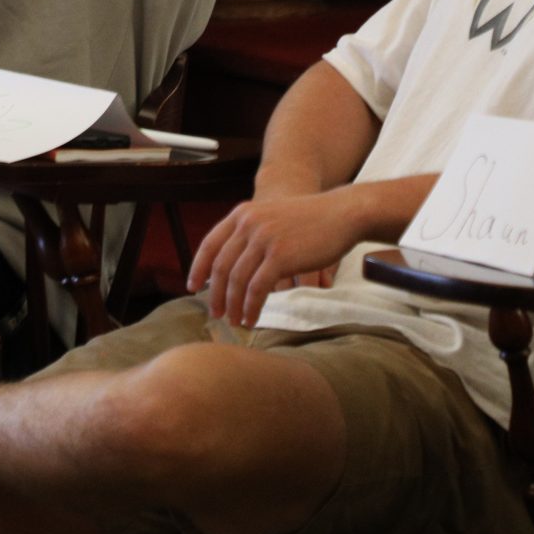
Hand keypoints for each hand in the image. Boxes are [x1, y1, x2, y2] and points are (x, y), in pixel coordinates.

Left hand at [185, 190, 365, 325]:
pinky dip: (251, 307)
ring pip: (237, 280)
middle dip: (215, 294)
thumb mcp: (272, 217)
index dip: (198, 268)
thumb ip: (252, 233)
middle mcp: (248, 224)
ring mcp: (263, 239)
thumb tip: (232, 266)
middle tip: (216, 314)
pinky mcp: (280, 256)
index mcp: (243, 213)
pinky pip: (257, 288)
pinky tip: (252, 318)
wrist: (341, 213)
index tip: (192, 287)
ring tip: (236, 321)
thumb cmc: (310, 220)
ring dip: (233, 305)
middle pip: (220, 266)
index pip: (210, 243)